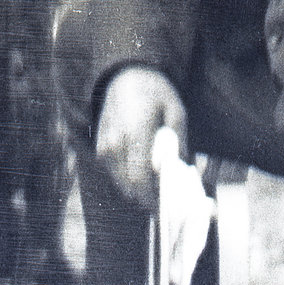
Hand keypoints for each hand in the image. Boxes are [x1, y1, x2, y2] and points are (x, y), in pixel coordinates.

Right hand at [95, 68, 188, 209]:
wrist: (124, 76)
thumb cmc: (154, 93)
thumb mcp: (176, 111)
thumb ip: (179, 142)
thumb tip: (183, 171)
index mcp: (135, 134)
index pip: (141, 180)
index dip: (153, 199)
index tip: (167, 207)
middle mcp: (115, 144)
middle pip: (130, 188)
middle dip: (149, 198)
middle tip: (168, 198)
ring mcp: (104, 147)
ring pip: (122, 184)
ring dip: (139, 189)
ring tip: (158, 182)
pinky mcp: (100, 149)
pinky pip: (115, 175)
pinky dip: (129, 178)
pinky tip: (144, 169)